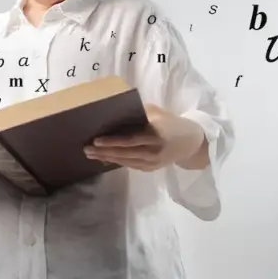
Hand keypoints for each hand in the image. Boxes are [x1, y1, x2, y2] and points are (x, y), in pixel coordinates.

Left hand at [84, 103, 204, 171]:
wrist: (191, 143)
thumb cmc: (171, 123)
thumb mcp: (158, 113)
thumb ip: (140, 112)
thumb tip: (117, 110)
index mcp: (155, 135)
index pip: (130, 140)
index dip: (112, 142)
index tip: (96, 140)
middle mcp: (153, 151)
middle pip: (124, 153)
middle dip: (104, 152)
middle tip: (86, 149)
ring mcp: (152, 162)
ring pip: (125, 161)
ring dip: (107, 158)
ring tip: (91, 154)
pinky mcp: (150, 169)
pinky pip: (130, 165)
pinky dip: (117, 162)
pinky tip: (104, 159)